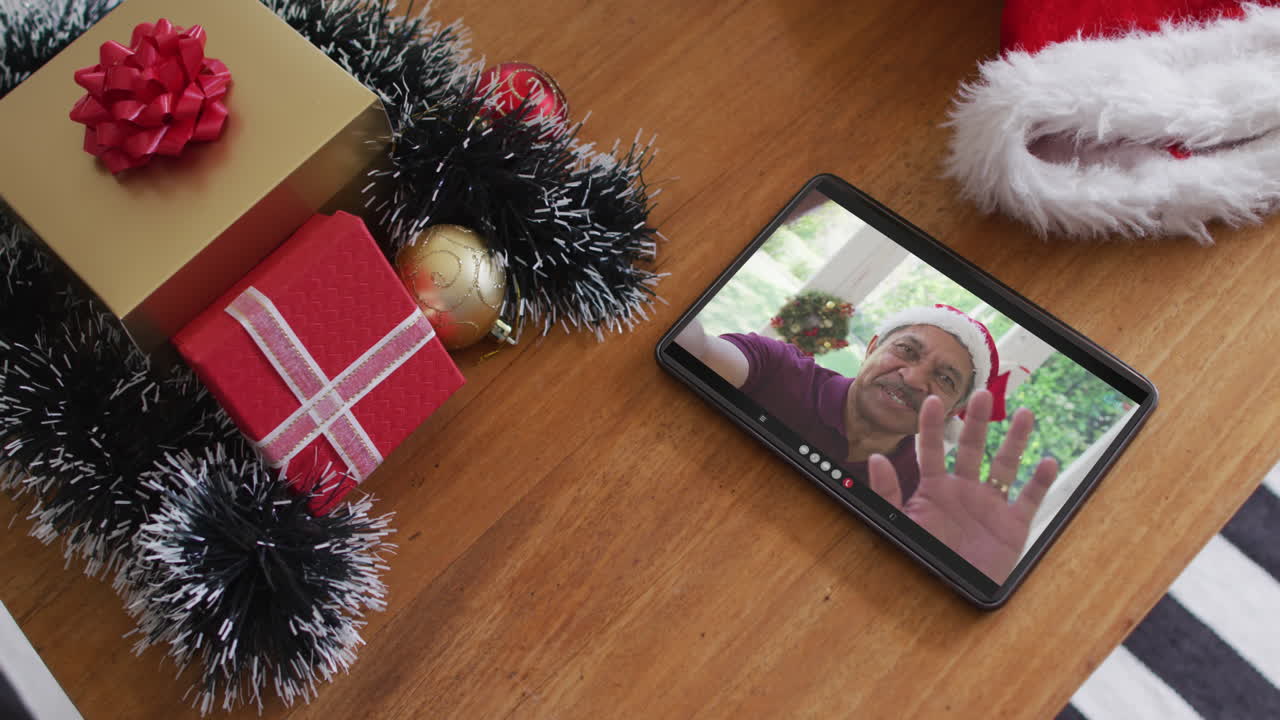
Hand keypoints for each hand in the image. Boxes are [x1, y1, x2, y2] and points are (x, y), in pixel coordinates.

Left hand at [867, 390, 1057, 583]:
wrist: (953, 594)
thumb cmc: (925, 558)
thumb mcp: (901, 525)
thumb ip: (888, 493)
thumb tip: (876, 459)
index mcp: (935, 489)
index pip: (932, 450)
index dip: (932, 425)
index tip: (933, 399)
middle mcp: (964, 490)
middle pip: (972, 448)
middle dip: (978, 421)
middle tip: (983, 394)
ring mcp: (990, 504)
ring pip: (1005, 465)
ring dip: (1015, 440)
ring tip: (1025, 414)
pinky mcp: (1013, 524)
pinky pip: (1029, 498)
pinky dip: (1040, 481)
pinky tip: (1048, 461)